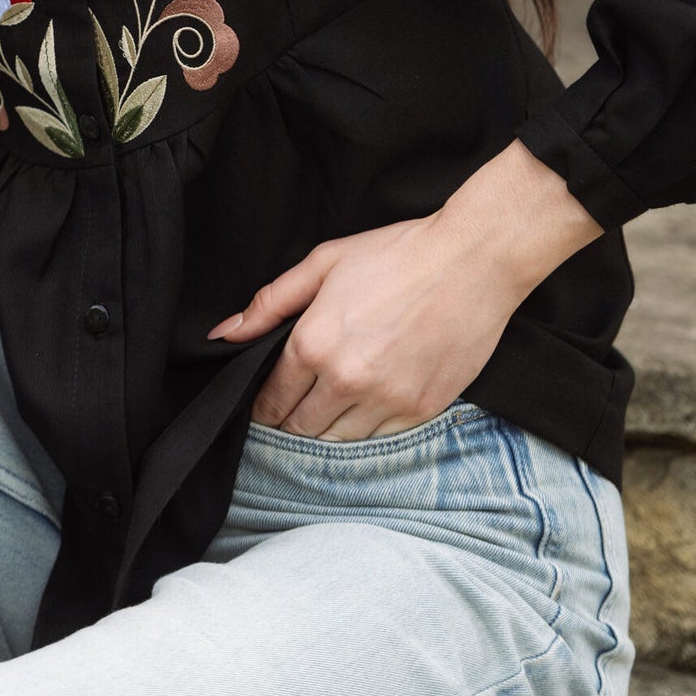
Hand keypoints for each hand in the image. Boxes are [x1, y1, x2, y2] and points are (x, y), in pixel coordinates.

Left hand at [207, 211, 525, 440]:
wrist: (471, 261)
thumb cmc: (396, 255)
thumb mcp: (324, 263)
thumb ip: (270, 303)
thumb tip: (225, 334)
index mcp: (315, 342)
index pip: (272, 398)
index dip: (262, 405)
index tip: (264, 404)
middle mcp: (347, 379)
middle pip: (300, 427)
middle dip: (290, 419)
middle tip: (293, 407)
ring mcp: (387, 400)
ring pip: (337, 441)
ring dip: (326, 429)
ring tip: (327, 407)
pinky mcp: (420, 410)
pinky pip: (378, 440)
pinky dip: (365, 428)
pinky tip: (364, 406)